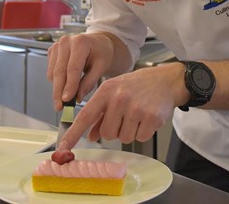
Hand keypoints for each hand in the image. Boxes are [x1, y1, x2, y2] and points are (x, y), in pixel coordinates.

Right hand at [47, 32, 115, 110]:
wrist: (98, 43)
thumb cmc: (102, 53)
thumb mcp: (101, 67)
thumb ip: (88, 83)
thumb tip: (77, 98)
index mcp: (80, 42)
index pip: (72, 68)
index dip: (69, 86)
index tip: (66, 100)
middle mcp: (66, 41)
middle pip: (59, 71)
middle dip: (59, 92)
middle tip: (60, 107)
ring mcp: (57, 45)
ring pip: (52, 73)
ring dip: (57, 88)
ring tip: (65, 99)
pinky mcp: (52, 51)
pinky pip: (50, 71)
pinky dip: (56, 81)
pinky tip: (65, 85)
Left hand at [56, 62, 185, 150]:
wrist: (165, 80)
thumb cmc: (137, 86)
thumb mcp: (114, 93)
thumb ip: (100, 114)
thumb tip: (90, 135)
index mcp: (106, 91)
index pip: (85, 116)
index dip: (73, 134)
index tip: (63, 147)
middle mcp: (119, 98)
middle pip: (108, 133)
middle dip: (115, 130)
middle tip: (125, 116)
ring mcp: (136, 108)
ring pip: (124, 138)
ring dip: (130, 131)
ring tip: (137, 115)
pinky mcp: (151, 117)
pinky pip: (140, 137)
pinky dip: (143, 132)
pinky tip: (146, 118)